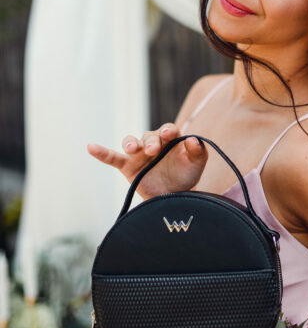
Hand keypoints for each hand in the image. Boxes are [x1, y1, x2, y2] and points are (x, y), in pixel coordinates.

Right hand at [87, 123, 207, 198]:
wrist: (176, 197)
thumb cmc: (186, 176)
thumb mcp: (197, 164)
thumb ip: (198, 151)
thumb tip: (193, 139)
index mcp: (171, 139)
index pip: (168, 129)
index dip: (168, 130)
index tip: (169, 134)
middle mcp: (153, 143)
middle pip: (149, 135)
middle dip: (151, 141)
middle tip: (153, 151)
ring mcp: (139, 154)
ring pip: (131, 141)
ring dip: (130, 142)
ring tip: (132, 148)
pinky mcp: (127, 166)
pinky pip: (112, 157)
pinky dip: (101, 152)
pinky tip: (90, 147)